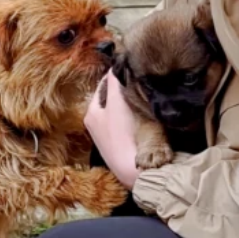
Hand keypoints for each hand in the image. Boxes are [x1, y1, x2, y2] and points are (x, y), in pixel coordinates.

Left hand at [85, 71, 140, 188]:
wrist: (136, 172)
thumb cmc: (124, 136)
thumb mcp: (118, 103)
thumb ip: (116, 82)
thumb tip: (116, 65)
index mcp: (91, 113)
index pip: (104, 85)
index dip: (117, 75)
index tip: (130, 66)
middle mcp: (96, 125)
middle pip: (112, 98)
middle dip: (124, 89)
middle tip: (140, 80)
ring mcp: (109, 137)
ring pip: (121, 111)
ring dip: (131, 103)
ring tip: (145, 95)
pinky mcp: (123, 146)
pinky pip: (129, 124)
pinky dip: (136, 117)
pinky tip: (147, 116)